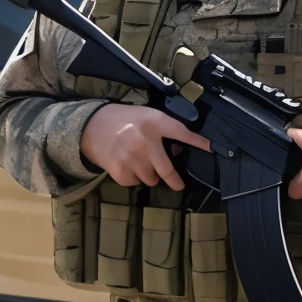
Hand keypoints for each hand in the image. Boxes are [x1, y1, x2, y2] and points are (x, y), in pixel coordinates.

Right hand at [79, 102, 210, 190]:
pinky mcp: (120, 171)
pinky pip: (135, 182)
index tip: (211, 148)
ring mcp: (131, 157)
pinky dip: (133, 178)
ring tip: (140, 163)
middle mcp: (144, 140)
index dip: (197, 141)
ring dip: (150, 175)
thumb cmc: (122, 120)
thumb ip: (161, 130)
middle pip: (167, 170)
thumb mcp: (145, 116)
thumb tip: (178, 150)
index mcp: (153, 122)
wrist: (91, 126)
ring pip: (151, 179)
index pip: (181, 132)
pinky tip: (127, 165)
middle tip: (179, 185)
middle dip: (175, 181)